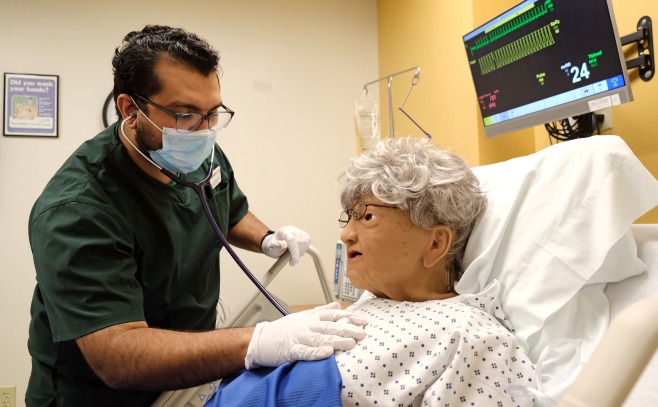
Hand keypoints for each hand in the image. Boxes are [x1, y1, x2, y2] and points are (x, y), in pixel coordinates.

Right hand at [244, 302, 366, 368]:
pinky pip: (305, 351)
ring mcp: (299, 338)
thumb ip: (321, 310)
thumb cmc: (284, 329)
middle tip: (362, 333)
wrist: (261, 340)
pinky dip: (316, 352)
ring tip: (350, 343)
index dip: (349, 317)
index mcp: (311, 318)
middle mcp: (307, 326)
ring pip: (320, 338)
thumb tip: (337, 305)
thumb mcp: (303, 316)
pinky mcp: (291, 351)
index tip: (363, 321)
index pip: (333, 315)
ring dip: (336, 340)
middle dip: (347, 329)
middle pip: (330, 326)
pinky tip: (327, 353)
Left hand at [261, 226, 310, 265]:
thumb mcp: (271, 246)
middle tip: (292, 262)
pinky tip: (298, 252)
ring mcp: (299, 232)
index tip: (293, 261)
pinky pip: (307, 243)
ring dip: (300, 253)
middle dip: (296, 254)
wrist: (277, 242)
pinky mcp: (304, 235)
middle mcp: (292, 230)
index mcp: (284, 231)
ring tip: (293, 256)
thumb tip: (283, 245)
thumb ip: (276, 245)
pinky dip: (303, 250)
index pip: (292, 240)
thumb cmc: (274, 245)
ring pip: (304, 244)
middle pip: (299, 242)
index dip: (294, 251)